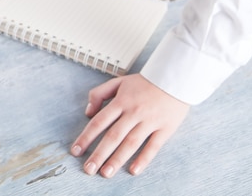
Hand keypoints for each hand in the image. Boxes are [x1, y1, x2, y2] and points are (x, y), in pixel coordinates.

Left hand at [70, 74, 189, 177]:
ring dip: (117, 159)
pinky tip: (133, 170)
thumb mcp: (118, 82)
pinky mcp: (165, 129)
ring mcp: (149, 121)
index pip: (99, 122)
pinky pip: (153, 146)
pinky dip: (143, 159)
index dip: (86, 137)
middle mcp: (134, 112)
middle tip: (89, 169)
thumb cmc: (145, 82)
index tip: (76, 150)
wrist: (175, 79)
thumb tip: (88, 112)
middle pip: (113, 136)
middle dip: (99, 154)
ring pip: (131, 143)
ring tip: (106, 173)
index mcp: (121, 101)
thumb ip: (99, 94)